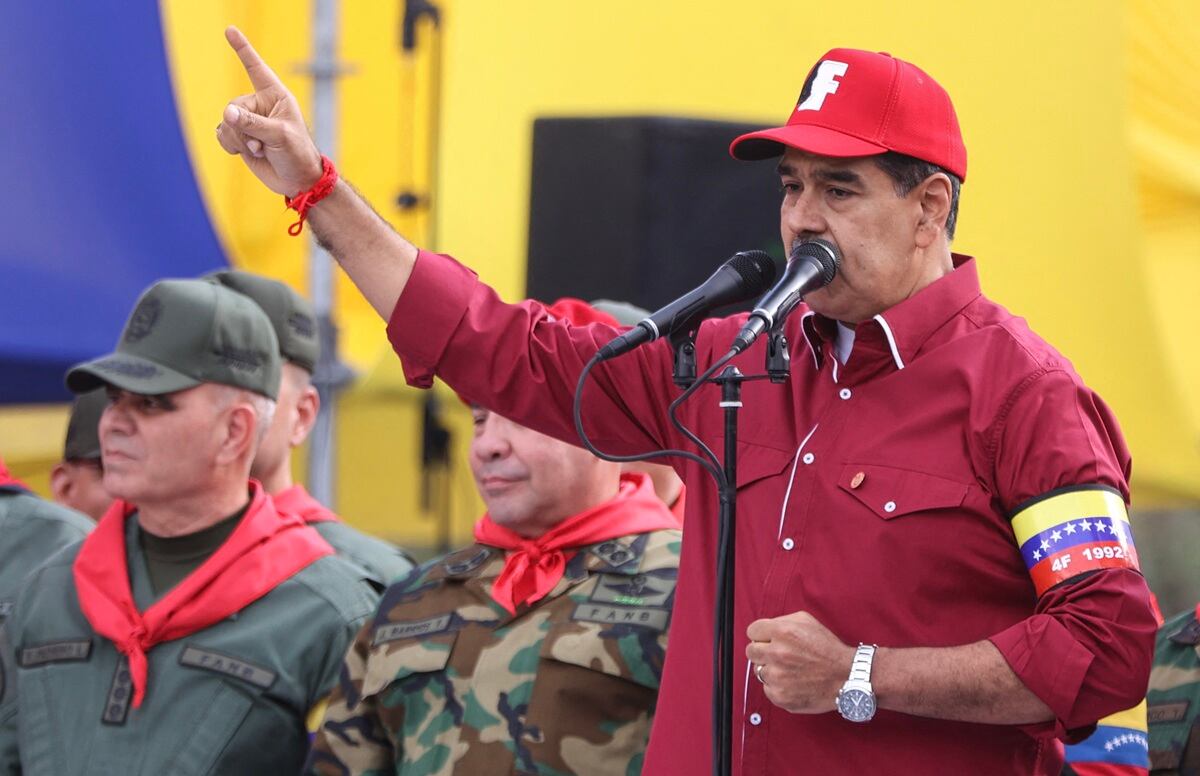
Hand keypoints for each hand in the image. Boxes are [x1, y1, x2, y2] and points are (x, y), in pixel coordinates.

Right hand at [216, 27, 323, 196]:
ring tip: (260, 150)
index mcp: (275, 96)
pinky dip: (230, 146)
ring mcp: (249, 122)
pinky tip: (247, 153)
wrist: (297, 181)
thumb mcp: (279, 136)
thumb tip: (226, 113)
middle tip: (262, 144)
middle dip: (243, 129)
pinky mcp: (241, 137)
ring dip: (238, 140)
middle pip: (233, 106)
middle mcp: (260, 106)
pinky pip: (221, 134)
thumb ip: (252, 123)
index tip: (229, 30)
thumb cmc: (297, 155)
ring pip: (225, 122)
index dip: (242, 49)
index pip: (255, 68)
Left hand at [745, 611, 854, 713]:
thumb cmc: (828, 649)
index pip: (752, 631)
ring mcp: (777, 677)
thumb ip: (782, 621)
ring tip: (790, 670)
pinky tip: (793, 682)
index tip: (768, 640)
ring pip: (758, 671)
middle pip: (751, 651)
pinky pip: (767, 689)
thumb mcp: (807, 622)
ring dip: (771, 670)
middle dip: (763, 652)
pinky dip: (777, 687)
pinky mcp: (780, 696)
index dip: (761, 635)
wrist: (848, 677)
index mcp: (782, 632)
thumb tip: (765, 629)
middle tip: (778, 656)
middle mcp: (777, 653)